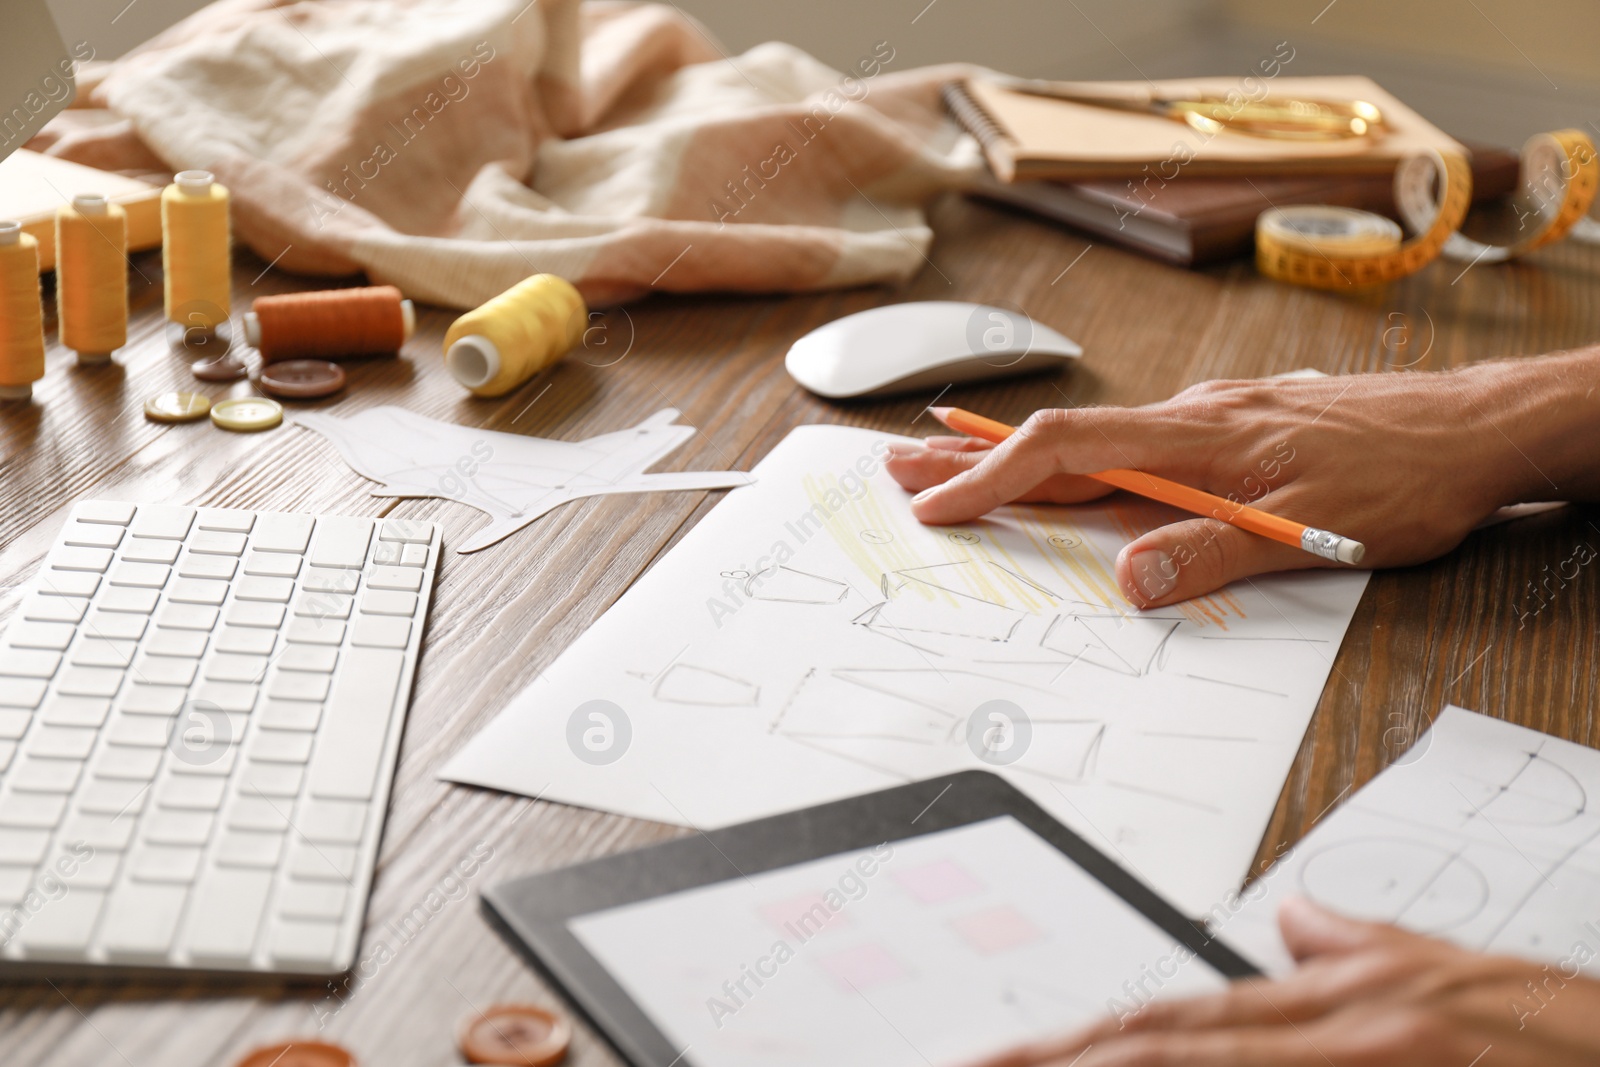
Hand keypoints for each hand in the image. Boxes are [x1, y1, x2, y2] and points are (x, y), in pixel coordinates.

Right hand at [886, 355, 1599, 606]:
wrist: (1475, 428)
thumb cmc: (1405, 477)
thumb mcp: (1315, 530)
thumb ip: (1215, 553)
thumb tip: (1127, 577)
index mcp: (1198, 439)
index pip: (1071, 449)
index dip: (995, 477)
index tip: (938, 506)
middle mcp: (1191, 420)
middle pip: (1062, 437)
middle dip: (973, 456)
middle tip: (900, 469)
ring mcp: (1207, 422)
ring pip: (1091, 440)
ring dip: (1014, 459)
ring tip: (951, 469)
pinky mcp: (1227, 432)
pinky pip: (1128, 446)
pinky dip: (1071, 461)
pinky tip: (1062, 475)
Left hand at [966, 897, 1599, 1066]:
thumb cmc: (1566, 1041)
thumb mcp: (1457, 981)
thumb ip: (1364, 951)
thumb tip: (1290, 920)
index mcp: (1348, 1004)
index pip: (1183, 1023)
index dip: (1084, 1043)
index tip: (1007, 1059)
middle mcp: (1348, 1038)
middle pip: (1174, 1054)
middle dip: (1072, 1066)